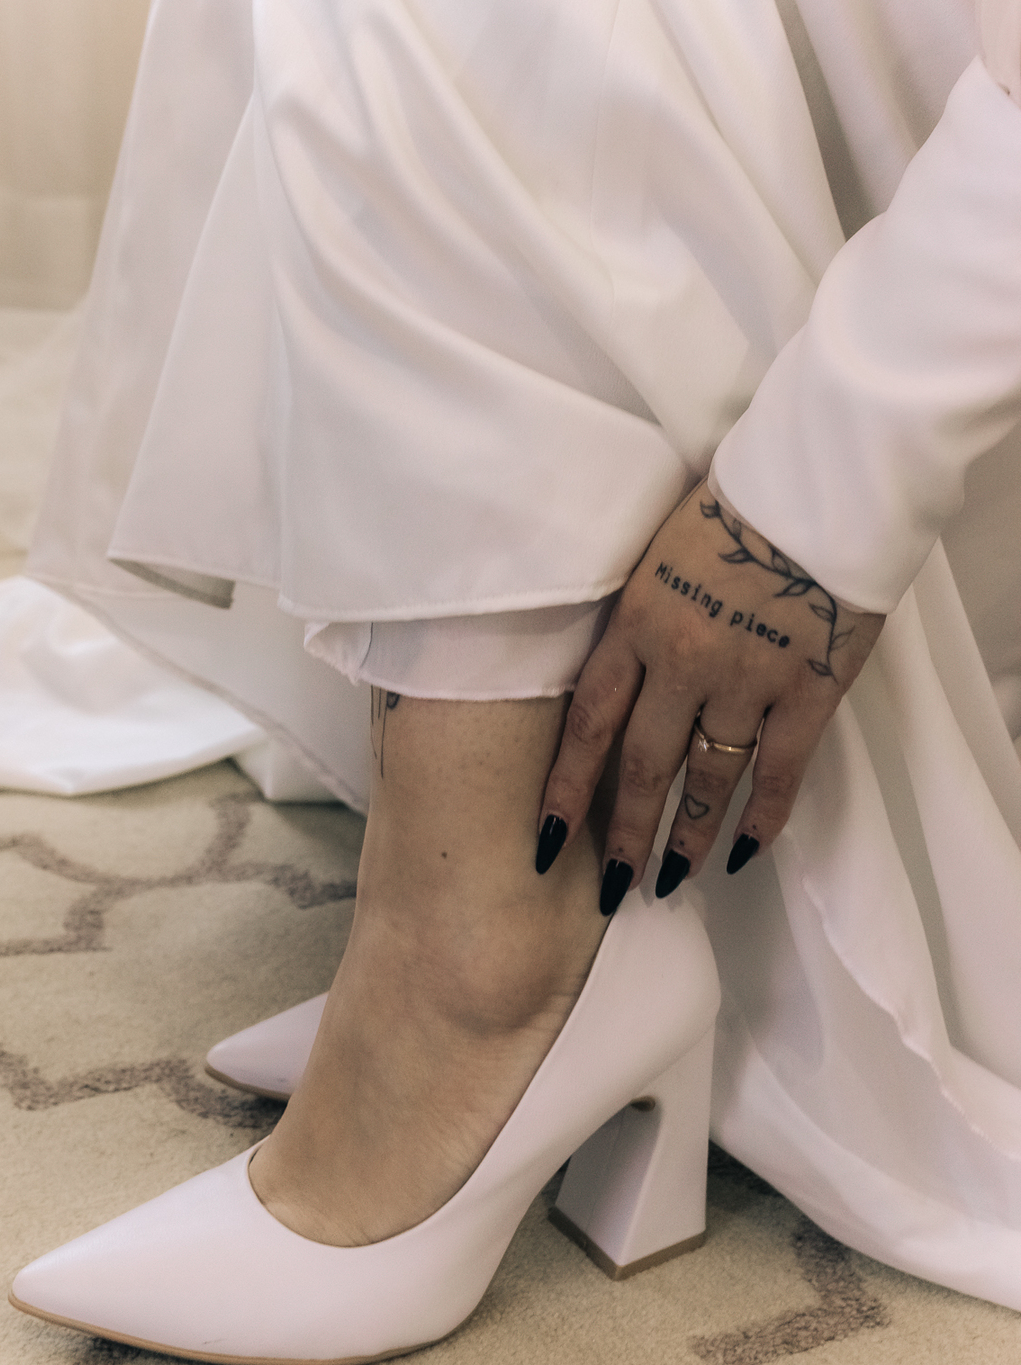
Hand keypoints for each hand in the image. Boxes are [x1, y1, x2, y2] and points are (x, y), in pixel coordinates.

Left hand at [536, 482, 884, 906]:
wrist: (818, 479)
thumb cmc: (729, 507)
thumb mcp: (652, 557)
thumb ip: (631, 621)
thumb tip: (605, 676)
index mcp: (636, 625)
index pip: (587, 725)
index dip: (565, 790)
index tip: (546, 840)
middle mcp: (683, 662)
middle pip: (642, 767)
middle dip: (623, 835)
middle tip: (609, 885)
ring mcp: (749, 680)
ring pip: (709, 778)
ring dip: (688, 836)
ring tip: (671, 879)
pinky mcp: (809, 689)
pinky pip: (782, 771)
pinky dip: (763, 817)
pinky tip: (744, 853)